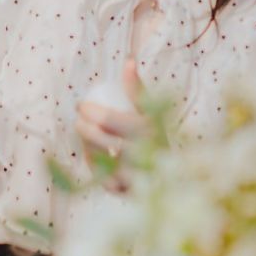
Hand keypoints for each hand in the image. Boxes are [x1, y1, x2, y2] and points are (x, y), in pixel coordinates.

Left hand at [76, 58, 149, 186]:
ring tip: (84, 136)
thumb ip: (137, 88)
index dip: (89, 110)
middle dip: (83, 128)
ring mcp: (135, 178)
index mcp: (149, 130)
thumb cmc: (158, 132)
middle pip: (100, 140)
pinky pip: (101, 179)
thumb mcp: (152, 109)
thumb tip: (128, 61)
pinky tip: (91, 154)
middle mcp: (143, 156)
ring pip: (97, 161)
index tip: (81, 105)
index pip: (108, 119)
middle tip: (78, 121)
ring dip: (87, 147)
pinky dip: (95, 166)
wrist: (177, 172)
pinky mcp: (128, 193)